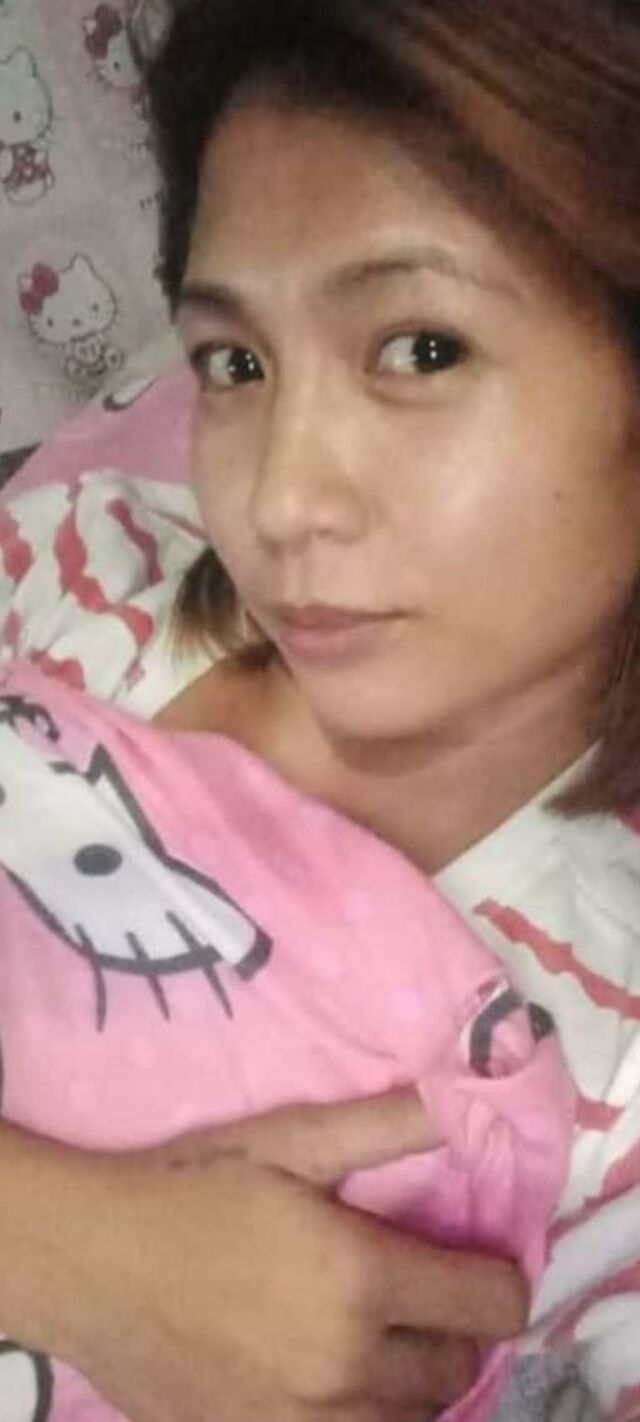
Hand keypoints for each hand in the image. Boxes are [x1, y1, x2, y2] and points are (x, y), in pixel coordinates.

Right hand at [57, 1092, 525, 1421]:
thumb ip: (385, 1125)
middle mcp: (345, 1367)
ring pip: (412, 1420)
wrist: (91, 1263)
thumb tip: (464, 1096)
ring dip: (411, 1379)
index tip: (475, 1258)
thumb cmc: (192, 1187)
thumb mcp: (287, 1141)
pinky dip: (362, 1414)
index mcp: (359, 1280)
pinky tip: (328, 1372)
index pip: (491, 1304)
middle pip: (459, 1368)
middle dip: (453, 1327)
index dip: (498, 1276)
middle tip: (413, 1290)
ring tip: (373, 1334)